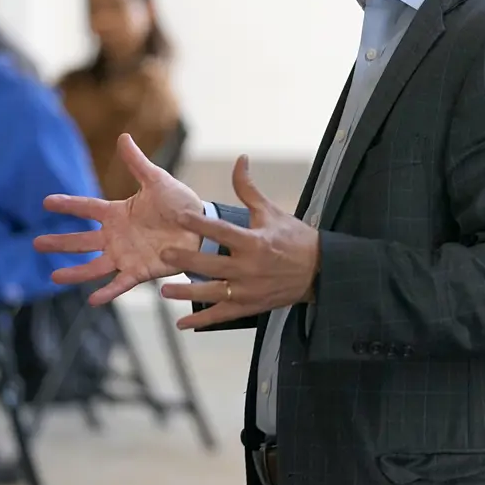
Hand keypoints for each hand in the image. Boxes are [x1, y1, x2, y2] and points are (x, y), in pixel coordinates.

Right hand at [34, 132, 205, 305]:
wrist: (202, 227)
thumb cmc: (180, 203)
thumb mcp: (157, 181)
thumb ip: (137, 163)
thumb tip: (123, 136)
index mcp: (118, 213)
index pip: (87, 208)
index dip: (68, 205)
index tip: (46, 202)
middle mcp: (116, 236)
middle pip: (82, 240)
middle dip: (59, 243)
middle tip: (36, 243)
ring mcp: (126, 255)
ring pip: (94, 266)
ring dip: (74, 272)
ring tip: (53, 276)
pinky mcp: (140, 271)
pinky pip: (120, 283)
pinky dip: (107, 292)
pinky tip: (92, 300)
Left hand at [158, 155, 319, 329]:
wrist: (319, 270)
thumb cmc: (294, 238)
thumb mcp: (272, 211)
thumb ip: (249, 189)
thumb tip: (240, 159)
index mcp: (254, 242)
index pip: (221, 231)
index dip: (199, 223)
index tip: (179, 215)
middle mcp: (249, 268)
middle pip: (211, 265)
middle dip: (186, 260)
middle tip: (164, 254)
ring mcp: (248, 290)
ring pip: (212, 294)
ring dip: (187, 293)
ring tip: (165, 290)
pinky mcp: (250, 307)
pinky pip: (222, 315)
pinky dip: (201, 322)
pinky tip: (182, 324)